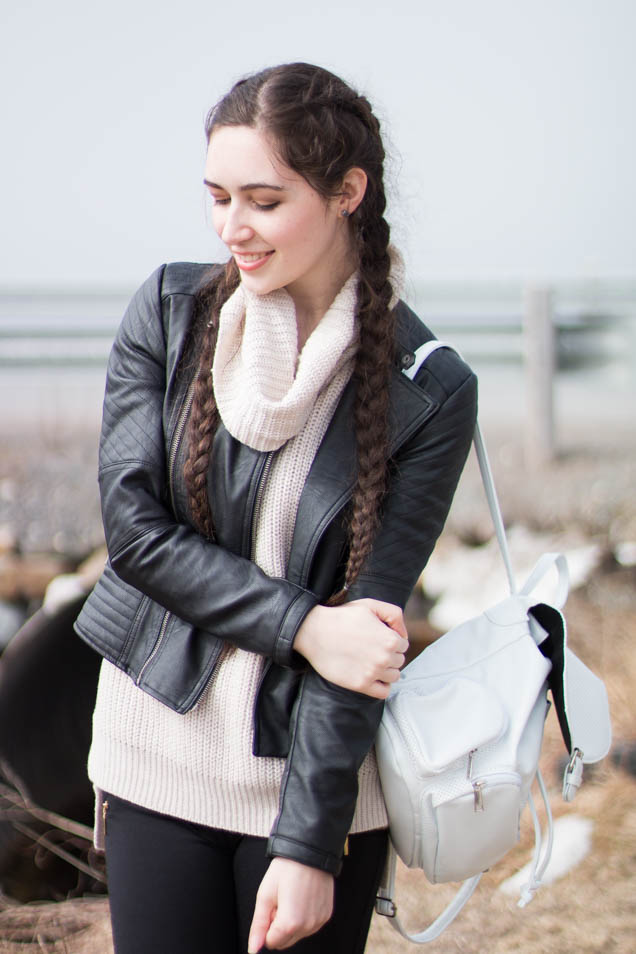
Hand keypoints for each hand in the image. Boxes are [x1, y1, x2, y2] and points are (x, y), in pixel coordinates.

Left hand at [247, 857, 333, 951]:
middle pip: (285, 942)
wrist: (310, 850)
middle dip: (279, 926)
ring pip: (298, 934)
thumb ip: (258, 925)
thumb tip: (253, 949)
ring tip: (293, 896)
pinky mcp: (327, 914)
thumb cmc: (286, 869)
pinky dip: (304, 916)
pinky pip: (310, 925)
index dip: (268, 924)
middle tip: (281, 900)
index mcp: (290, 924)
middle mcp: (307, 927)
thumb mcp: (265, 895)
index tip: (273, 906)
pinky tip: (303, 897)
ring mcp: (319, 921)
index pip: (271, 942)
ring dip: (292, 922)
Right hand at [294, 599, 408, 698]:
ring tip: (371, 662)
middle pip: (399, 661)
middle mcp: (384, 658)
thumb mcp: (370, 605)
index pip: (403, 645)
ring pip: (394, 677)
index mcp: (390, 639)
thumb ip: (394, 615)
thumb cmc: (342, 616)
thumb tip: (404, 635)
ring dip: (386, 670)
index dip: (392, 640)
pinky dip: (382, 686)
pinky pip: (383, 692)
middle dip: (390, 655)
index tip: (379, 638)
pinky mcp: (361, 685)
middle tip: (372, 649)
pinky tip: (372, 676)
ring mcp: (373, 673)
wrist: (315, 632)